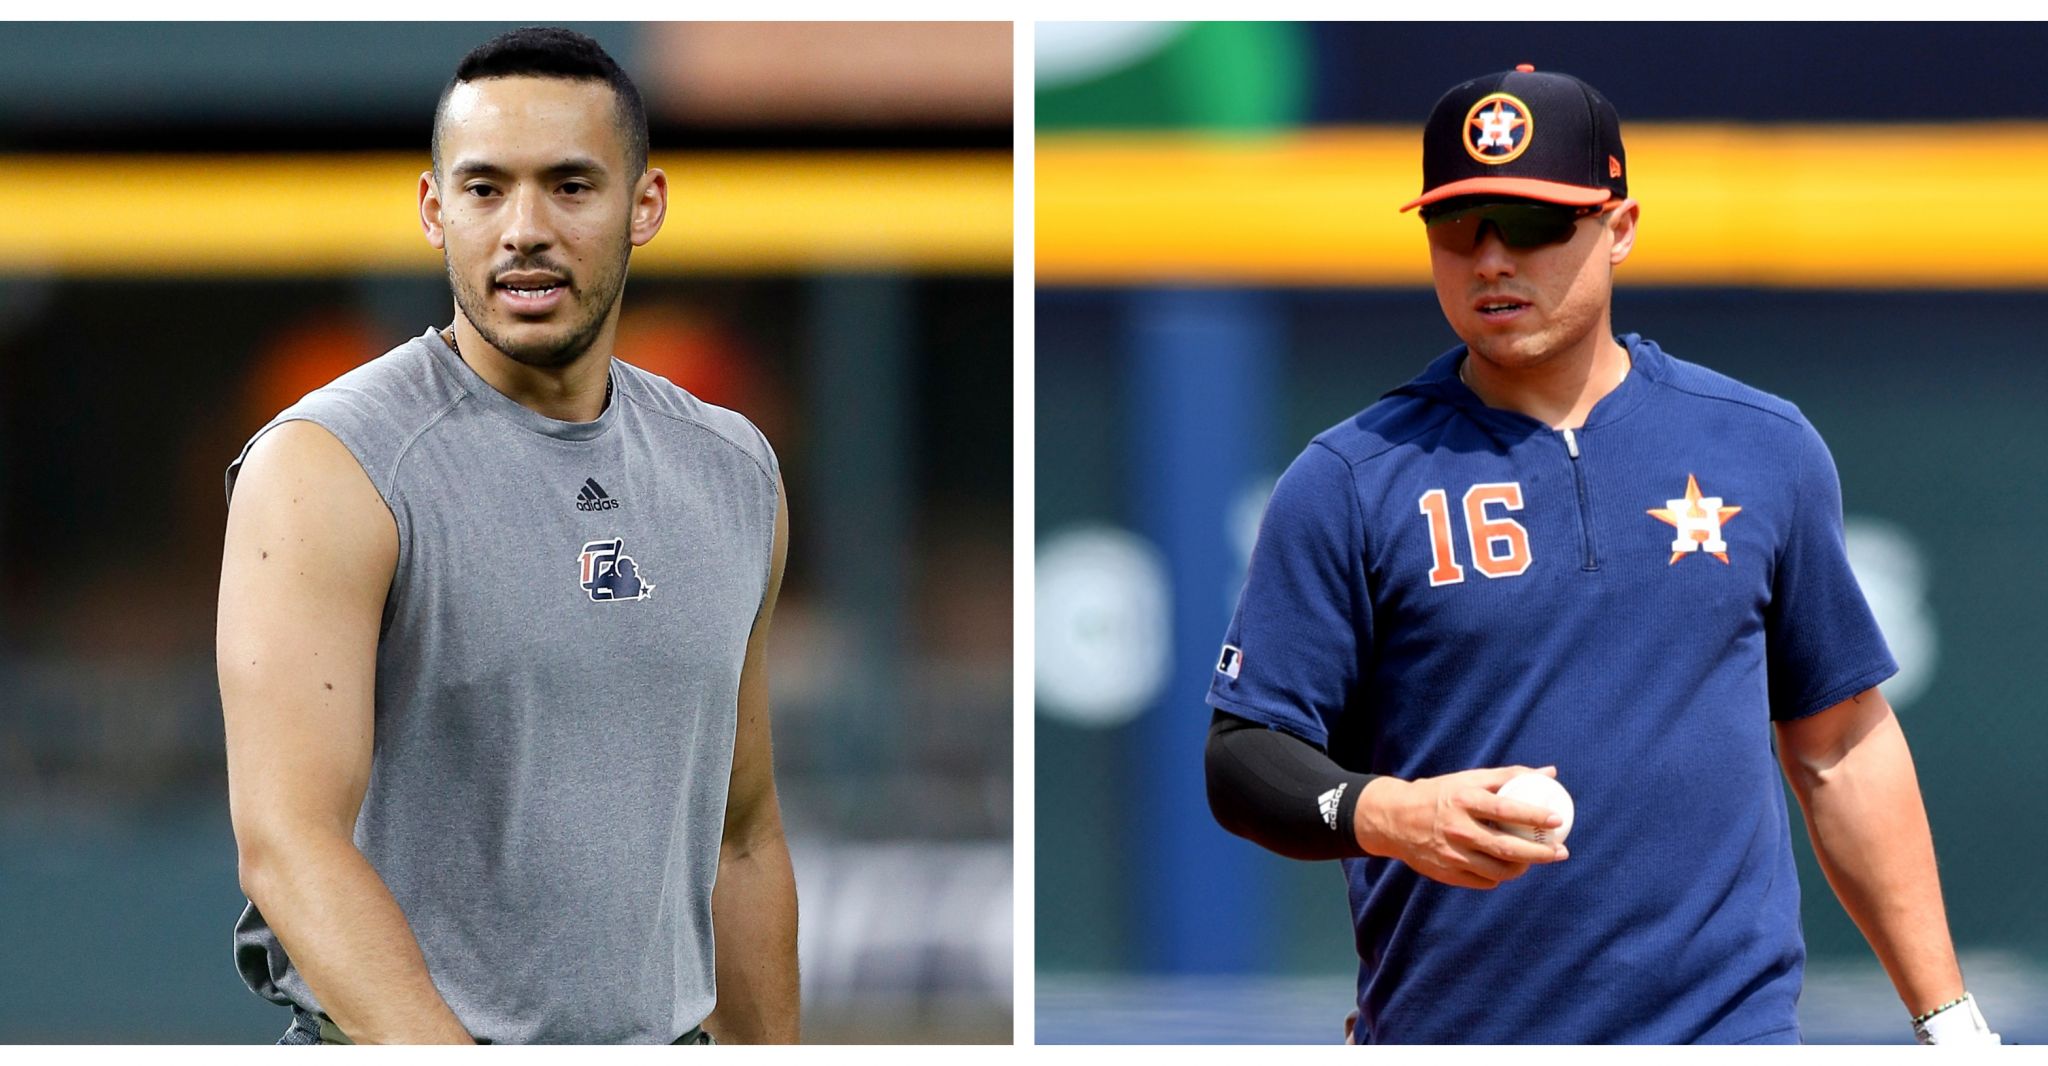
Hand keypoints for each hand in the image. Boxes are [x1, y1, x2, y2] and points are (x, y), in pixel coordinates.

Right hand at [1353, 765, 1569, 888]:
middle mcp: (1457, 828)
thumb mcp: (1469, 779)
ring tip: (1535, 860)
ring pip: (1498, 870)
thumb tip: (1551, 773)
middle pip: (1506, 847)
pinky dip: (1501, 875)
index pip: (1505, 810)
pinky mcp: (1447, 873)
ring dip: (1523, 867)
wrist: (1395, 819)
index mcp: (1463, 800)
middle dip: (1539, 853)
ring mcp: (1451, 854)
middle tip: (1560, 852)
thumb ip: (1509, 776)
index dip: (1534, 816)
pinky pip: (1485, 880)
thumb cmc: (1442, 794)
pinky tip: (1507, 867)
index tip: (1558, 820)